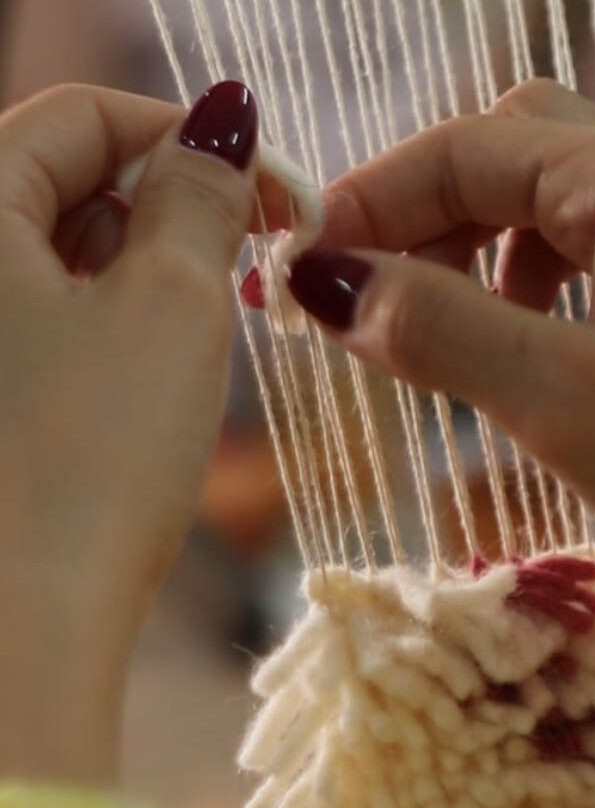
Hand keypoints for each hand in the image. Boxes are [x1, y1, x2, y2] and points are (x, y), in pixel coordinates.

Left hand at [0, 82, 259, 783]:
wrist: (26, 615)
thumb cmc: (92, 460)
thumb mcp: (171, 306)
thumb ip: (199, 196)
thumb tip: (225, 122)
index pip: (84, 116)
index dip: (190, 137)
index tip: (279, 189)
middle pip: (66, 178)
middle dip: (171, 207)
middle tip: (258, 264)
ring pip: (62, 252)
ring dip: (148, 269)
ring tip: (209, 331)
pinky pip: (49, 316)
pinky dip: (116, 323)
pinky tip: (158, 374)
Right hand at [286, 80, 594, 744]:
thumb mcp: (568, 397)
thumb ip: (441, 330)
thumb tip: (327, 285)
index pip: (470, 144)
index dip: (374, 198)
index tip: (300, 270)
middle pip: (516, 157)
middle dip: (429, 218)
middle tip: (371, 303)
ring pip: (560, 220)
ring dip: (483, 264)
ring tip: (443, 344)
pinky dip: (540, 307)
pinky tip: (533, 374)